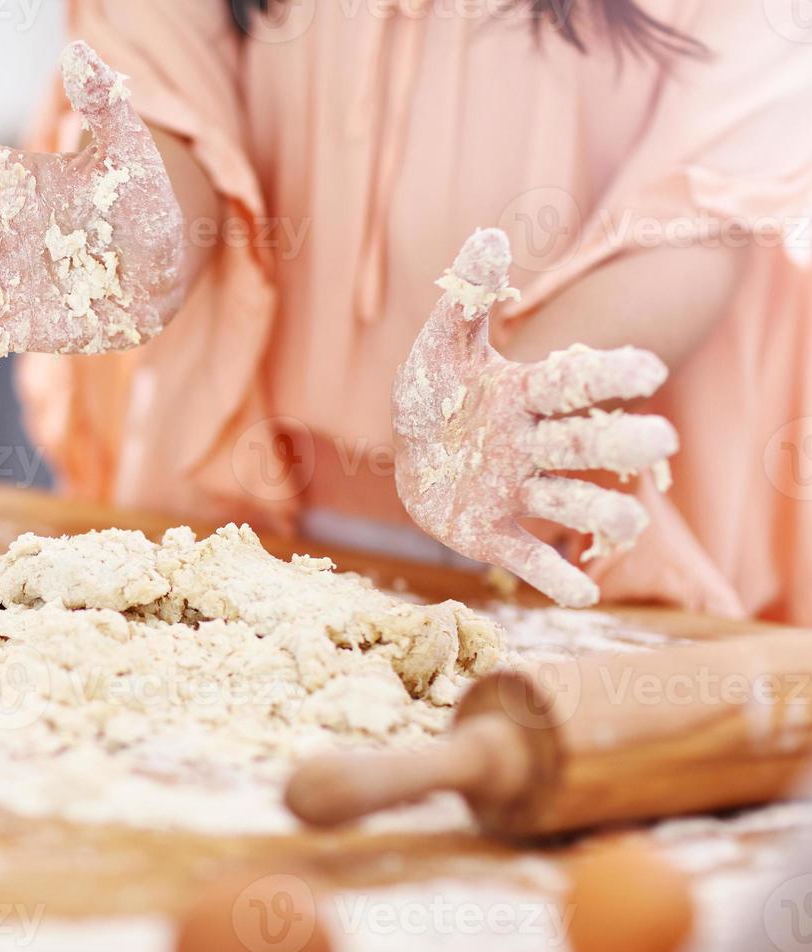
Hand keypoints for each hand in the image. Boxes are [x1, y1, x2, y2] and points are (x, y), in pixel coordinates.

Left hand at [392, 229, 678, 607]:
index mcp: (524, 398)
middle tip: (659, 440)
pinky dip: (554, 577)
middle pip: (583, 443)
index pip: (573, 382)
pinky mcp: (495, 533)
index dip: (607, 375)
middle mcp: (531, 446)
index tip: (647, 368)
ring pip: (569, 503)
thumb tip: (490, 239)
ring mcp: (517, 492)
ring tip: (629, 524)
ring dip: (598, 514)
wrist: (411, 452)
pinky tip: (583, 593)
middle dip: (619, 442)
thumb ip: (466, 302)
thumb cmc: (436, 396)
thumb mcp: (440, 349)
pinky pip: (529, 557)